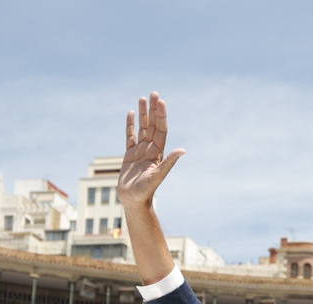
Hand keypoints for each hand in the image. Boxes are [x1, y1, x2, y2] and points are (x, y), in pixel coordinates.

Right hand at [119, 93, 185, 209]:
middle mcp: (150, 149)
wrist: (133, 201)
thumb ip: (169, 162)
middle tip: (154, 93)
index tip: (161, 101)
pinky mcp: (129, 155)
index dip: (161, 115)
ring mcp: (140, 151)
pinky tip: (131, 113)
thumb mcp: (158, 176)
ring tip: (142, 98)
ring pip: (142, 128)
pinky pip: (130, 136)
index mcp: (158, 153)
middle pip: (152, 125)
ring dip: (143, 114)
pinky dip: (130, 125)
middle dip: (153, 110)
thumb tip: (183, 151)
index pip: (161, 130)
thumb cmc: (146, 191)